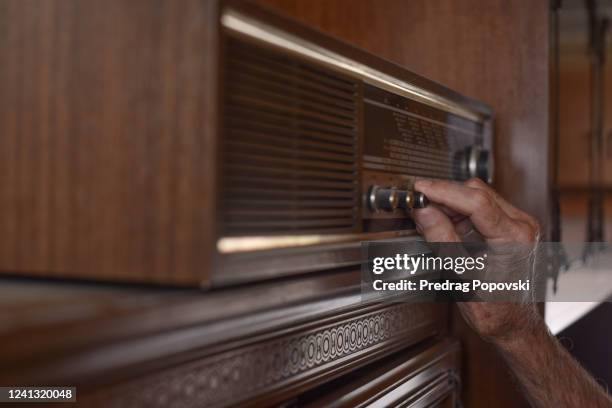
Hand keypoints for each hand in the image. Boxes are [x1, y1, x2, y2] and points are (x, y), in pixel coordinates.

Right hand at [413, 178, 541, 342]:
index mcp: (515, 237)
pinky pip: (478, 208)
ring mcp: (515, 224)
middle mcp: (520, 225)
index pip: (476, 200)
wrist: (512, 324)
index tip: (420, 189)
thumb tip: (423, 211)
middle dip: (444, 196)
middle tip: (419, 204)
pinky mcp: (506, 226)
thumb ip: (442, 239)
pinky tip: (443, 225)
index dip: (443, 191)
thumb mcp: (462, 275)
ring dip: (449, 205)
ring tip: (429, 220)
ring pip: (476, 197)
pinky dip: (457, 213)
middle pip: (476, 192)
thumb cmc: (496, 309)